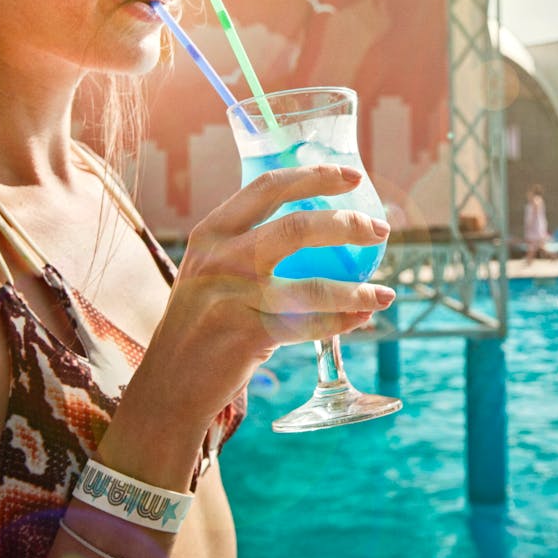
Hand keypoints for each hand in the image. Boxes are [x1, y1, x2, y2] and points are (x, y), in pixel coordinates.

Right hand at [99, 164, 392, 483]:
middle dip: (347, 225)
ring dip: (357, 292)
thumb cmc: (201, 320)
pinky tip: (363, 320)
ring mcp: (233, 299)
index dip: (315, 176)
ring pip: (312, 288)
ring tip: (387, 294)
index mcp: (212, 232)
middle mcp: (220, 259)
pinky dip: (341, 324)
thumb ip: (246, 245)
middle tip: (380, 229)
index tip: (353, 176)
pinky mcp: (247, 336)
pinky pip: (308, 328)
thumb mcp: (209, 270)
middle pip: (296, 228)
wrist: (169, 382)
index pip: (269, 187)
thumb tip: (315, 222)